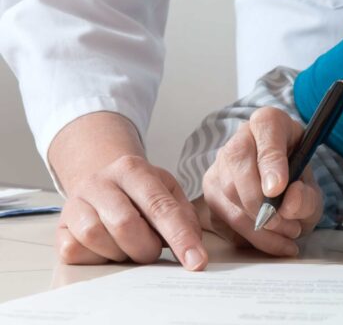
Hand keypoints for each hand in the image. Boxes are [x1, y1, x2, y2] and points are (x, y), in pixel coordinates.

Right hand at [56, 156, 206, 269]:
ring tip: (128, 246)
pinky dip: (96, 257)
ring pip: (96, 237)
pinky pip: (75, 251)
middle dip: (145, 247)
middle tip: (152, 250)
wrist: (100, 180)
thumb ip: (183, 215)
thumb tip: (193, 246)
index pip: (159, 205)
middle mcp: (101, 181)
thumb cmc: (138, 191)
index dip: (180, 236)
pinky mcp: (60, 227)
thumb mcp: (165, 190)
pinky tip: (107, 248)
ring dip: (120, 253)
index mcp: (132, 168)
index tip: (196, 261)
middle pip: (125, 223)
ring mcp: (76, 202)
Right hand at [199, 107, 323, 256]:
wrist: (285, 192)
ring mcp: (221, 163)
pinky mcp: (211, 190)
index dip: (271, 160)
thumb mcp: (312, 188)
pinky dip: (247, 236)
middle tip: (282, 221)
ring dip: (256, 222)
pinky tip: (270, 240)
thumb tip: (290, 202)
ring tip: (285, 231)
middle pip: (239, 160)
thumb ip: (307, 196)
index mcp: (269, 122)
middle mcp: (241, 138)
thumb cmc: (297, 181)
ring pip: (228, 191)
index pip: (266, 128)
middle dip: (259, 200)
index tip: (279, 188)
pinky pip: (222, 215)